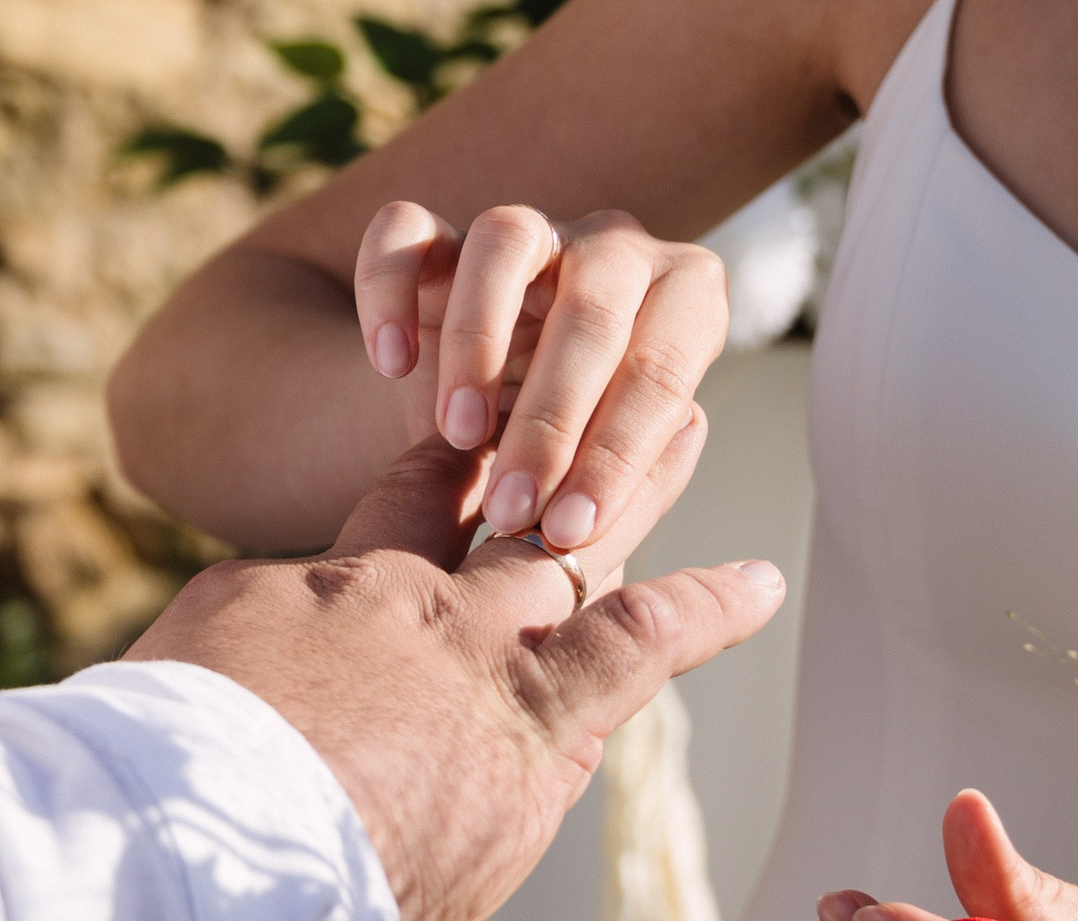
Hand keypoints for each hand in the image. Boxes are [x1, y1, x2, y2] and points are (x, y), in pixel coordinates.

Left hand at [128, 426, 781, 920]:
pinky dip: (281, 613)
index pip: (644, 640)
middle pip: (556, 531)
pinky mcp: (247, 587)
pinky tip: (242, 654)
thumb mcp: (473, 865)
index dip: (707, 607)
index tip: (754, 581)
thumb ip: (517, 784)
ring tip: (464, 437)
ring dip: (452, 469)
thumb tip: (549, 742)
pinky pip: (280, 583)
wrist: (186, 865)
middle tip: (670, 423)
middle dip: (619, 476)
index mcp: (524, 716)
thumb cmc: (332, 907)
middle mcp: (453, 628)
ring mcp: (351, 591)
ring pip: (416, 500)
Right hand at [353, 200, 728, 551]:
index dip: (618, 457)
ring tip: (458, 434)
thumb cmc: (582, 460)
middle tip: (512, 511)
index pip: (662, 370)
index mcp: (688, 302)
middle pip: (592, 312)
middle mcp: (618, 248)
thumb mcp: (613, 479)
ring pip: (507, 243)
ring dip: (478, 346)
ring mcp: (532, 231)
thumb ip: (629, 491)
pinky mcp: (438, 234)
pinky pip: (405, 230)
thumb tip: (614, 514)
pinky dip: (389, 291)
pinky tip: (391, 365)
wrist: (496, 431)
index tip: (571, 533)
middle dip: (550, 425)